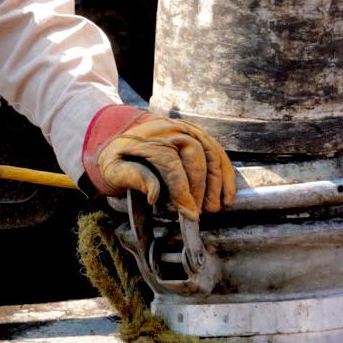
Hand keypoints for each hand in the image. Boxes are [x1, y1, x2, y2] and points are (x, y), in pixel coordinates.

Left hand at [90, 111, 234, 221]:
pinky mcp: (196, 132)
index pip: (171, 164)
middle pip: (195, 155)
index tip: (189, 213)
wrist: (119, 134)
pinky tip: (228, 195)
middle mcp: (170, 129)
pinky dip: (226, 172)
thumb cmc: (117, 158)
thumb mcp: (113, 169)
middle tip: (201, 212)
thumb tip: (154, 194)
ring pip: (210, 152)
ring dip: (217, 182)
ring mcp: (186, 128)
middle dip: (201, 187)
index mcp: (148, 139)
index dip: (182, 191)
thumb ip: (132, 178)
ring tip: (215, 207)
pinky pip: (216, 150)